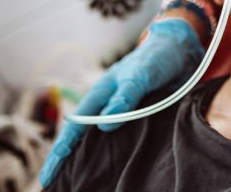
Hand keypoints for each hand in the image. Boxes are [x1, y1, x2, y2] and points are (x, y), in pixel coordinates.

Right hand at [39, 18, 203, 186]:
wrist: (181, 53)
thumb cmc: (155, 58)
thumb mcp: (141, 74)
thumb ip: (126, 96)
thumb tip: (106, 126)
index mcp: (100, 94)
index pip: (76, 127)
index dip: (61, 151)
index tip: (48, 175)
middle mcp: (108, 107)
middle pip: (83, 140)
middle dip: (68, 164)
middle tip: (54, 188)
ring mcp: (123, 116)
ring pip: (103, 144)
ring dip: (93, 164)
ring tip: (79, 187)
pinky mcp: (141, 121)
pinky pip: (126, 143)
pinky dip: (118, 158)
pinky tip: (116, 174)